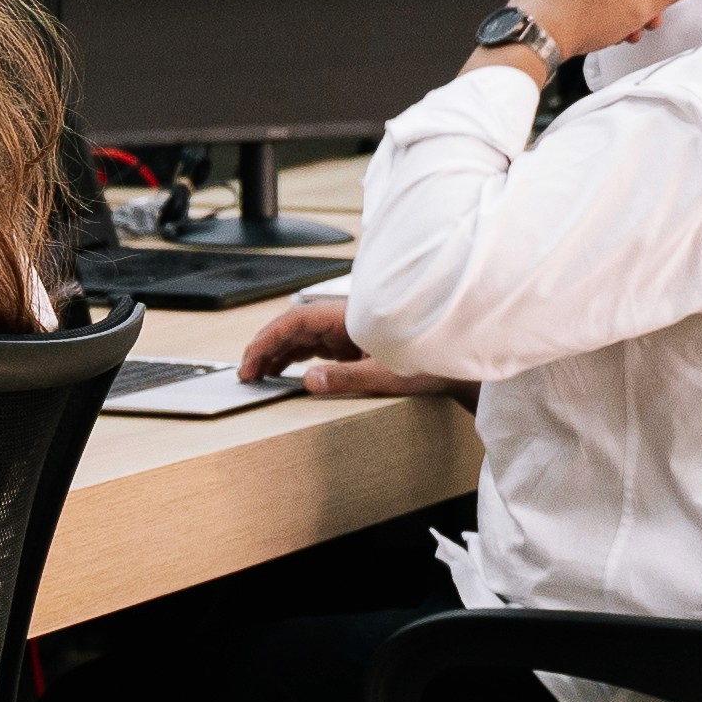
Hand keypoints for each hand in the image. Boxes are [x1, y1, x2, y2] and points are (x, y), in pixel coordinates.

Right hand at [232, 293, 457, 405]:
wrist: (455, 361)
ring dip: (278, 354)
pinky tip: (286, 370)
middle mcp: (344, 321)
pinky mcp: (352, 343)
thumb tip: (308, 381)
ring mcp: (347, 331)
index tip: (250, 362)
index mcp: (348, 319)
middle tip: (246, 375)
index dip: (266, 340)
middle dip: (265, 349)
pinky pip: (315, 346)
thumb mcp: (385, 373)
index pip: (294, 322)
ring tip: (259, 375)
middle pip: (293, 328)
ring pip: (301, 337)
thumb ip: (344, 378)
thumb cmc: (429, 360)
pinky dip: (295, 357)